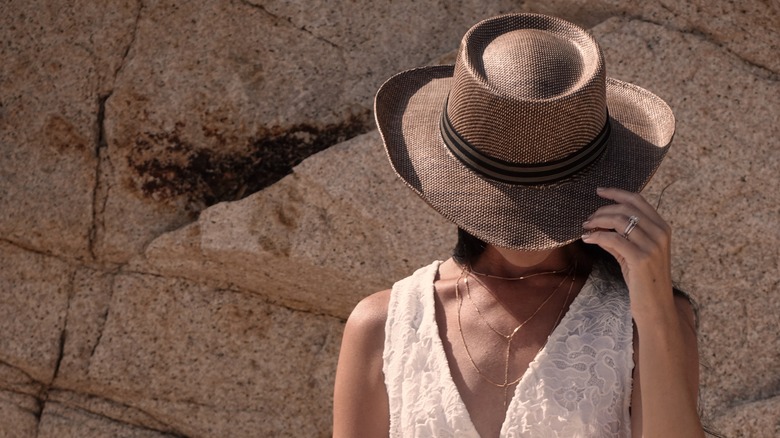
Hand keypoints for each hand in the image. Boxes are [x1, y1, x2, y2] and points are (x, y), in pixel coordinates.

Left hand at [581, 187, 675, 323]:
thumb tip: (597, 224)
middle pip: (625, 208)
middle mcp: (660, 233)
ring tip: (586, 228)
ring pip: (618, 221)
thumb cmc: (644, 280)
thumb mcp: (633, 253)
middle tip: (587, 220)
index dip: (617, 193)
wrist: (656, 307)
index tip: (599, 191)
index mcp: (662, 227)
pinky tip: (588, 239)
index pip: (638, 200)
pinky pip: (612, 239)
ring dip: (597, 222)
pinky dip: (597, 236)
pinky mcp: (641, 258)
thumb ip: (621, 236)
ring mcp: (652, 245)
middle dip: (602, 210)